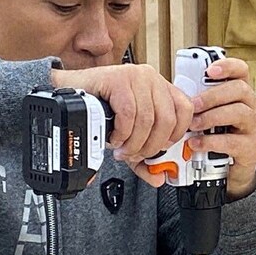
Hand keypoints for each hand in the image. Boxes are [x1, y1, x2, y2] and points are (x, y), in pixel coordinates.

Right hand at [50, 64, 193, 187]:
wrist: (70, 95)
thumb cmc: (101, 111)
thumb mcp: (129, 137)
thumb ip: (145, 158)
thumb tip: (159, 177)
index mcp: (161, 89)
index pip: (185, 111)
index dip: (176, 135)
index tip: (161, 149)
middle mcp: (152, 79)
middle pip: (167, 120)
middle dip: (150, 146)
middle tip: (134, 155)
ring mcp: (136, 76)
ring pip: (147, 119)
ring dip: (133, 142)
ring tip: (121, 148)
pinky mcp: (119, 79)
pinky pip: (128, 113)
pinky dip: (121, 132)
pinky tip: (114, 137)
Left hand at [186, 57, 255, 199]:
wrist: (231, 169)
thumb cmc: (217, 135)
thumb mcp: (209, 114)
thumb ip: (198, 103)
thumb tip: (173, 91)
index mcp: (239, 93)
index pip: (241, 71)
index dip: (227, 66)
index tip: (209, 71)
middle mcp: (251, 106)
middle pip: (240, 89)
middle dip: (213, 95)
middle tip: (193, 104)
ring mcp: (253, 127)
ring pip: (239, 113)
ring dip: (212, 117)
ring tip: (193, 125)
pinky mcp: (250, 148)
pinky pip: (233, 141)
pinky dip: (211, 142)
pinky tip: (196, 144)